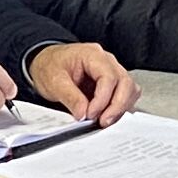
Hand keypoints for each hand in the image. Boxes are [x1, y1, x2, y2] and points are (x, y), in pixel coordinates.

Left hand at [24, 41, 139, 121]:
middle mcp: (107, 61)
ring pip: (130, 89)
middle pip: (125, 82)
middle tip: (102, 122)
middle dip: (117, 106)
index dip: (103, 99)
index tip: (91, 115)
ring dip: (120, 108)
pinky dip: (119, 107)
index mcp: (92, 54)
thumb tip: (83, 113)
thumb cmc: (50, 66)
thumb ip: (70, 97)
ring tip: (103, 120)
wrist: (47, 64)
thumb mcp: (53, 81)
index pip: (109, 76)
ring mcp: (112, 71)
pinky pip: (126, 94)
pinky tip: (106, 115)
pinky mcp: (113, 83)